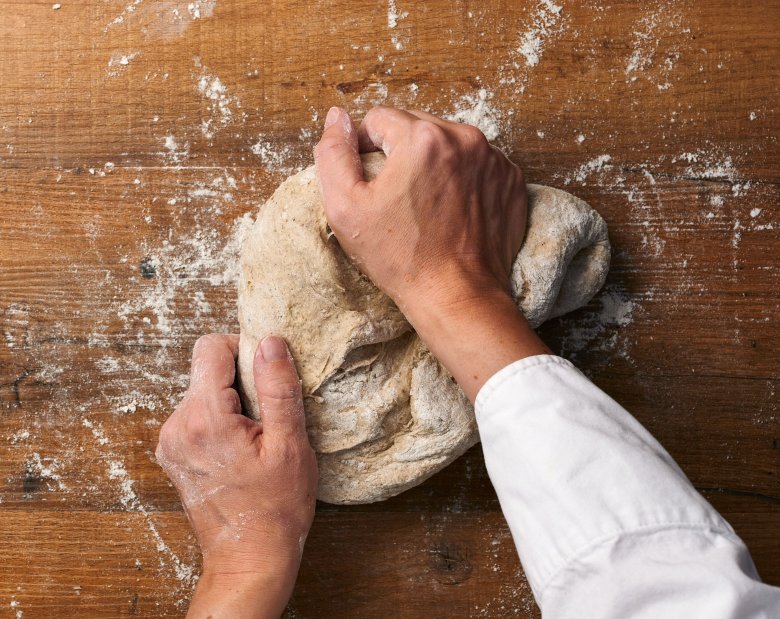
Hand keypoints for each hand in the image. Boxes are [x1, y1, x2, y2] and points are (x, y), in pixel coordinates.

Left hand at [155, 334, 316, 618]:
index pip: (210, 347)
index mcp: (203, 419)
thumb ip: (278, 388)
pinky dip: (220, 418)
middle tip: (268, 416)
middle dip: (240, 381)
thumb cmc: (276, 508)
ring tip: (257, 437)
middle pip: (206, 369)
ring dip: (232, 401)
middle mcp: (176, 426)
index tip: (266, 376)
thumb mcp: (289, 444)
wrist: (250, 558)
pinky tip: (242, 448)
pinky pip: (197, 414)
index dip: (242, 349)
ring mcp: (170, 441)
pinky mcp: (173, 453)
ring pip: (202, 391)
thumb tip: (270, 342)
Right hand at [315, 106, 525, 317]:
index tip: (370, 183)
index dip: (364, 149)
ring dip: (432, 164)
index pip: (379, 119)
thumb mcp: (346, 208)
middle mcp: (464, 137)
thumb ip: (333, 154)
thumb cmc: (402, 258)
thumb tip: (336, 118)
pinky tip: (450, 211)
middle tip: (396, 197)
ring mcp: (493, 158)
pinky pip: (475, 164)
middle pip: (415, 126)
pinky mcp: (511, 180)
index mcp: (422, 138)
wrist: (458, 296)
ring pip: (447, 143)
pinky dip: (461, 179)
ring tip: (425, 206)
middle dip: (400, 154)